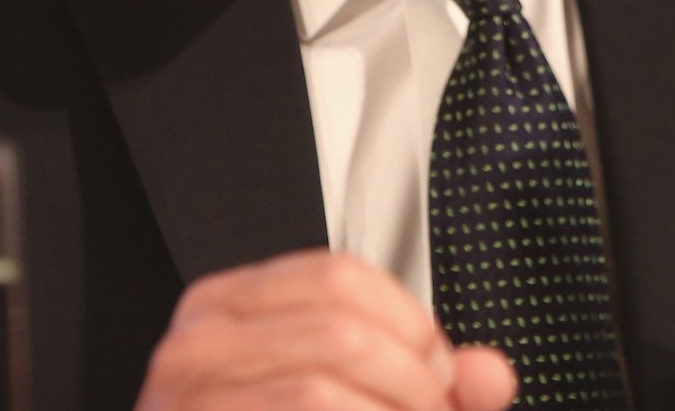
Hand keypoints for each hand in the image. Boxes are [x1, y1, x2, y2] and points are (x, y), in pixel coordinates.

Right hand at [135, 250, 515, 410]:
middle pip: (341, 329)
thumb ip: (431, 386)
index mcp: (230, 307)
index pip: (339, 275)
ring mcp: (183, 401)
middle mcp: (195, 345)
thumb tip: (491, 375)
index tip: (438, 372)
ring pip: (320, 388)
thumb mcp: (361, 401)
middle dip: (411, 383)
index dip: (410, 323)